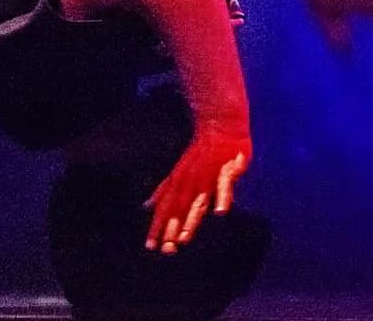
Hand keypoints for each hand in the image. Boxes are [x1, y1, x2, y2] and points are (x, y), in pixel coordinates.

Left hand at [144, 126, 250, 254]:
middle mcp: (191, 180)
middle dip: (172, 228)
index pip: (165, 206)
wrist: (220, 122)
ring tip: (184, 238)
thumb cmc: (201, 150)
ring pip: (199, 200)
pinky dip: (222, 197)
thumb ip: (163, 190)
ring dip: (192, 219)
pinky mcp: (226, 169)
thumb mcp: (179, 171)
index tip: (150, 246)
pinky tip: (221, 212)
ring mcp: (208, 175)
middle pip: (180, 207)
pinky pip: (225, 185)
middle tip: (166, 250)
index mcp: (179, 180)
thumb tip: (145, 206)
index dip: (158, 225)